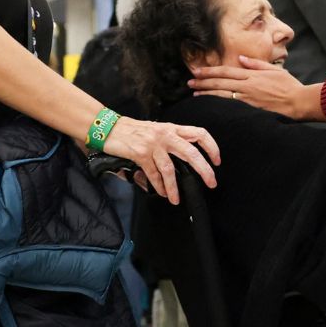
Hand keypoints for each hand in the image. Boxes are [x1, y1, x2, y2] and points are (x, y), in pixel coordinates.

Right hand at [99, 117, 219, 203]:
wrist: (108, 127)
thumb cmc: (131, 131)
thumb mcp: (154, 131)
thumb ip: (168, 144)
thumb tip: (177, 167)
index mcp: (171, 128)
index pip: (199, 133)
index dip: (211, 147)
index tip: (217, 161)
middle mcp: (165, 135)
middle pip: (192, 153)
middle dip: (204, 170)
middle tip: (211, 182)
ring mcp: (153, 144)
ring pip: (170, 169)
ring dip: (174, 187)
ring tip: (176, 199)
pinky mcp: (140, 154)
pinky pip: (153, 174)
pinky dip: (159, 185)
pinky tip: (161, 192)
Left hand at [187, 56, 312, 117]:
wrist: (299, 102)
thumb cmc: (289, 86)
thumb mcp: (274, 70)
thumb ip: (256, 64)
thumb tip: (240, 58)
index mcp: (252, 75)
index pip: (226, 71)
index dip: (210, 71)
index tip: (197, 71)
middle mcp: (247, 86)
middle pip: (220, 82)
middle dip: (203, 82)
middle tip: (189, 82)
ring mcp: (248, 99)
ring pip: (222, 95)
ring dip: (207, 94)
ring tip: (195, 94)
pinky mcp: (250, 111)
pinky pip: (230, 107)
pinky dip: (219, 105)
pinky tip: (210, 106)